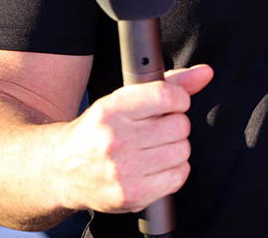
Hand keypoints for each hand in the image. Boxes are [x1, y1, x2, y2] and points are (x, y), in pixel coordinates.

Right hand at [53, 64, 213, 213]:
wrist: (61, 170)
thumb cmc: (99, 131)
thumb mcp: (124, 99)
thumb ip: (170, 83)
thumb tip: (205, 73)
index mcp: (112, 109)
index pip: (167, 96)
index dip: (178, 100)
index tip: (171, 105)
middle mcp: (115, 139)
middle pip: (179, 125)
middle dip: (174, 126)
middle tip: (156, 131)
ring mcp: (123, 170)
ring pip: (183, 150)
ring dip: (175, 149)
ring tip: (153, 150)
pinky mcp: (131, 195)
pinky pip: (178, 176)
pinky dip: (174, 172)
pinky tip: (155, 168)